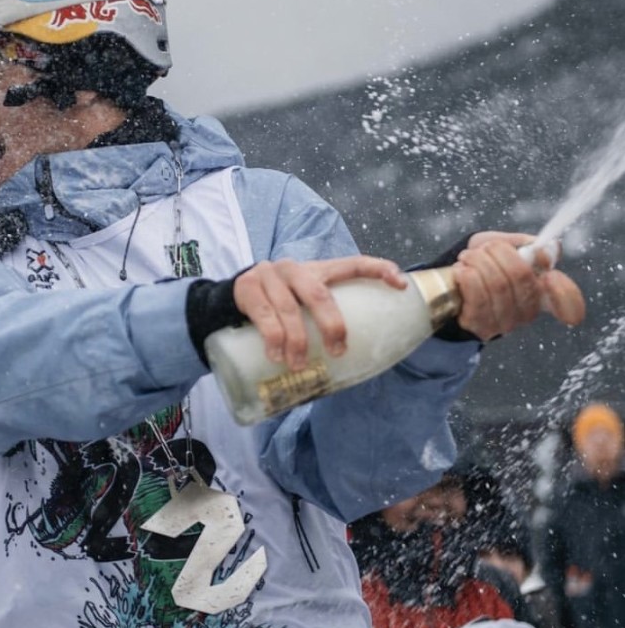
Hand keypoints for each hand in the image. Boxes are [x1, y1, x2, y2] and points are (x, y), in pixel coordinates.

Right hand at [232, 256, 407, 370]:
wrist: (225, 300)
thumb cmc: (274, 307)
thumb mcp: (300, 305)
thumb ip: (320, 318)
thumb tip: (351, 363)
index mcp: (316, 270)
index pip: (352, 263)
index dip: (378, 270)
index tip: (401, 284)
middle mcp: (293, 268)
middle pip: (319, 294)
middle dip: (331, 325)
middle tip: (337, 351)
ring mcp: (268, 275)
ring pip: (290, 309)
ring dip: (297, 340)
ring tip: (298, 364)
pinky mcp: (247, 288)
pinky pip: (264, 315)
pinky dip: (272, 338)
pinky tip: (276, 355)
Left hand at [454, 232, 584, 340]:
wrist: (450, 287)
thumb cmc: (480, 265)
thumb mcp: (500, 246)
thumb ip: (523, 244)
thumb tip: (548, 247)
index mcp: (540, 290)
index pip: (567, 300)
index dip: (564, 289)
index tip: (550, 275)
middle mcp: (526, 311)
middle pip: (522, 275)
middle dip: (498, 252)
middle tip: (484, 249)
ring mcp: (504, 322)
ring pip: (497, 283)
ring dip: (478, 261)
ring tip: (468, 257)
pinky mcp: (480, 326)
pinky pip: (478, 295)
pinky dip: (467, 275)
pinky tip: (461, 271)